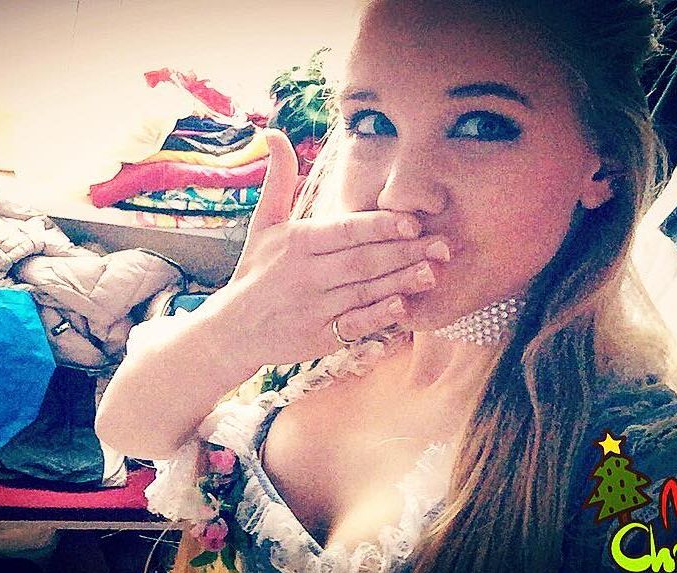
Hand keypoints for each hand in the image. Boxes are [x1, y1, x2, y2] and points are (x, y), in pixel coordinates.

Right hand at [201, 130, 450, 368]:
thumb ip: (278, 180)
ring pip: (364, 291)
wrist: (233, 328)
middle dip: (405, 253)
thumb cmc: (256, 270)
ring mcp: (314, 307)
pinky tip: (402, 307)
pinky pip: (353, 326)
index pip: (345, 231)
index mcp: (298, 242)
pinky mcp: (319, 336)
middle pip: (363, 260)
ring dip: (400, 282)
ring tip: (433, 273)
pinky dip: (377, 317)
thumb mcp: (263, 223)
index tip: (413, 222)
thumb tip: (273, 132)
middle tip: (443, 245)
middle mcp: (307, 273)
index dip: (380, 226)